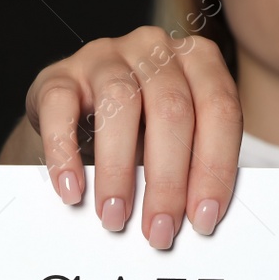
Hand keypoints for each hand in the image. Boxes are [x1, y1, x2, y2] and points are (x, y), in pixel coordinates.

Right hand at [24, 26, 242, 247]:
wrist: (77, 117)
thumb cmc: (140, 132)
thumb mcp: (177, 142)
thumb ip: (194, 167)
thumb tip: (200, 219)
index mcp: (198, 60)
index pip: (219, 109)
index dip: (215, 167)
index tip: (202, 219)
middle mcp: (154, 49)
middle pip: (172, 109)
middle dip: (167, 181)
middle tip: (158, 230)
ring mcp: (105, 56)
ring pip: (120, 102)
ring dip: (118, 170)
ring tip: (115, 216)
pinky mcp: (59, 74)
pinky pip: (60, 107)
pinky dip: (64, 152)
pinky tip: (71, 189)